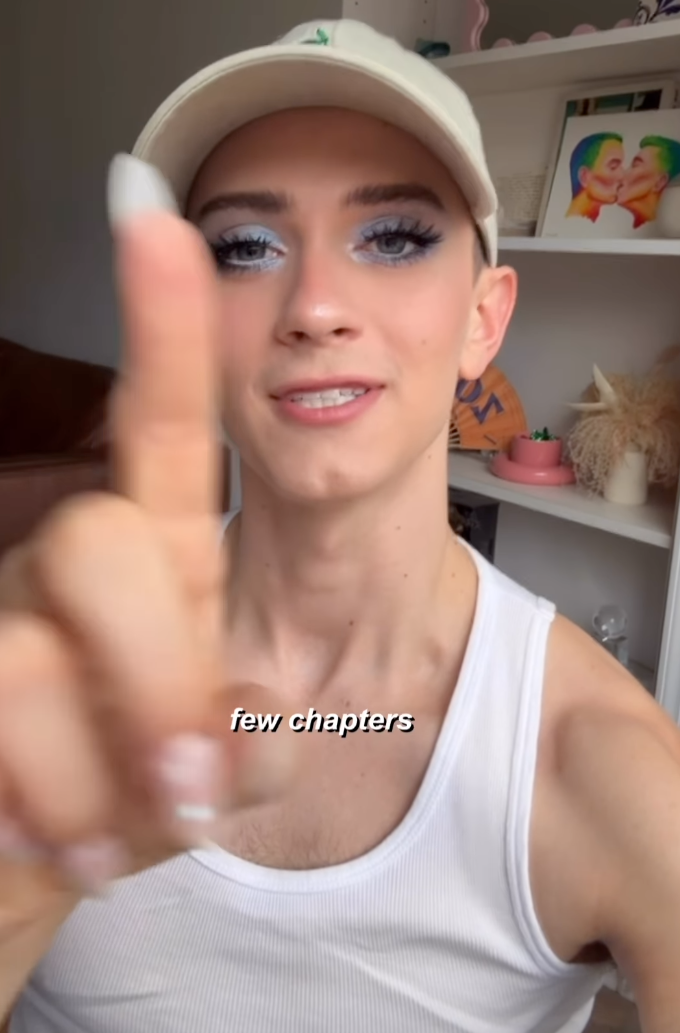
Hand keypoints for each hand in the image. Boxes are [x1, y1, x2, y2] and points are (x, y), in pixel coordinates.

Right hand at [0, 156, 289, 905]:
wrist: (41, 867)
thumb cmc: (137, 797)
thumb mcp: (222, 770)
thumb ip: (252, 740)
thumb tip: (255, 723)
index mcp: (158, 558)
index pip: (160, 423)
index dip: (160, 323)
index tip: (150, 210)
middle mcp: (64, 561)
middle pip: (101, 548)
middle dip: (156, 688)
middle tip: (183, 794)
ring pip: (25, 661)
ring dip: (88, 789)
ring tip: (100, 835)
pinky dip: (36, 816)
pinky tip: (40, 834)